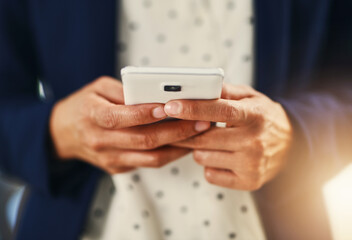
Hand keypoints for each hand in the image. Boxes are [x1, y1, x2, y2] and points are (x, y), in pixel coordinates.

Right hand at [50, 76, 210, 173]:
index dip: (144, 113)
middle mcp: (100, 140)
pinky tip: (183, 142)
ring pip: (150, 157)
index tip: (168, 107)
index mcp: (92, 116)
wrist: (63, 134)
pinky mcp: (117, 167)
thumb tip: (156, 94)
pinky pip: (148, 163)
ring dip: (178, 147)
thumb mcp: (97, 88)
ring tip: (199, 134)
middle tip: (200, 122)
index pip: (120, 117)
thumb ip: (124, 91)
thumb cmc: (84, 105)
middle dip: (176, 131)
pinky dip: (169, 154)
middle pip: (143, 140)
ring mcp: (109, 158)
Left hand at [164, 84, 292, 189]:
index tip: (171, 106)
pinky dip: (209, 165)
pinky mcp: (249, 182)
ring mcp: (252, 164)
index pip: (220, 111)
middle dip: (186, 131)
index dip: (193, 108)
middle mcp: (254, 141)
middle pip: (204, 138)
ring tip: (214, 141)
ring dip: (200, 148)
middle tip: (178, 124)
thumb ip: (225, 92)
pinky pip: (210, 174)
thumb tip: (199, 87)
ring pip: (202, 157)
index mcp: (254, 115)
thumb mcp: (250, 97)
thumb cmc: (263, 117)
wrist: (291, 146)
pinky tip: (221, 156)